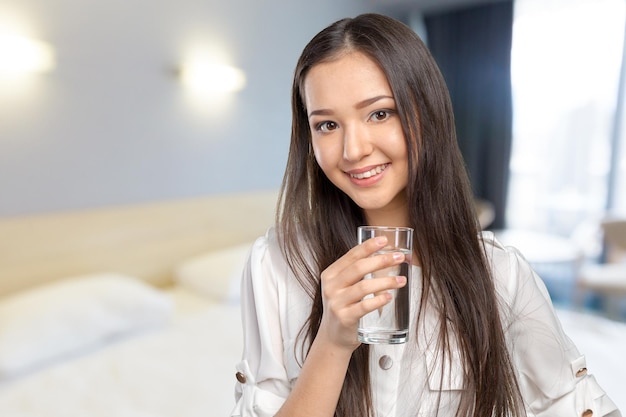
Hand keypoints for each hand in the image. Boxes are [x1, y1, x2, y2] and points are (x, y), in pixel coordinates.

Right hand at [317, 236, 406, 350]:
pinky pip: (364, 306)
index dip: (368, 246)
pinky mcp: (344, 318)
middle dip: (381, 261)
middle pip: (358, 268)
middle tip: (398, 258)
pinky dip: (378, 300)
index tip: (384, 240)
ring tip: (401, 281)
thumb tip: (385, 255)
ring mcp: (336, 302)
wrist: (333, 337)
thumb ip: (356, 273)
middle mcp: (331, 286)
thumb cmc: (343, 307)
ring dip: (386, 281)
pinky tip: (389, 297)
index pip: (351, 256)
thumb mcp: (342, 287)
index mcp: (331, 274)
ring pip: (364, 287)